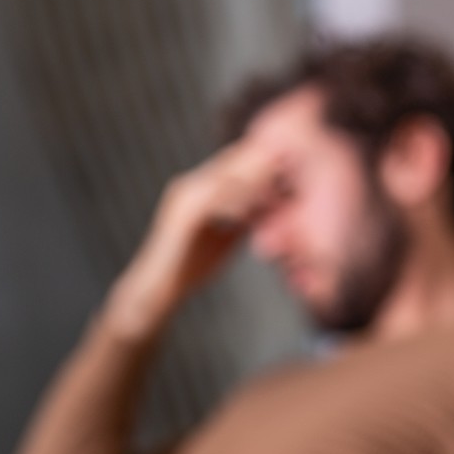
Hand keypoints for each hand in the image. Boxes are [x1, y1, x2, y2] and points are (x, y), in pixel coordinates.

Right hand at [104, 141, 282, 336]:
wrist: (157, 292)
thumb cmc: (190, 266)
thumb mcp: (227, 237)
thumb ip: (245, 220)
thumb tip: (272, 210)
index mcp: (200, 188)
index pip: (235, 163)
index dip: (264, 161)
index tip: (296, 163)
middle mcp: (190, 185)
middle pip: (231, 161)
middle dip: (265, 161)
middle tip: (297, 160)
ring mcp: (183, 198)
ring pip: (225, 176)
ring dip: (256, 178)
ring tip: (284, 182)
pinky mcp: (180, 216)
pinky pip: (214, 200)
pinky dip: (238, 202)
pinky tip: (260, 209)